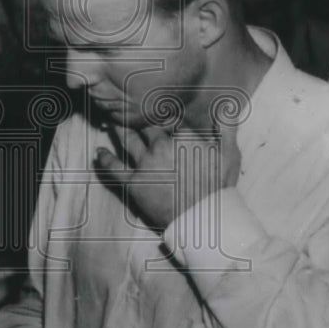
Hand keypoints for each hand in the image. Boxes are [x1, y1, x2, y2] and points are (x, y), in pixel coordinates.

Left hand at [94, 122, 240, 230]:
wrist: (203, 219)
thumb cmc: (219, 188)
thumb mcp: (230, 155)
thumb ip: (226, 128)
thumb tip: (226, 108)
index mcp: (183, 137)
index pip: (169, 118)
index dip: (163, 114)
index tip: (157, 109)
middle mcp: (161, 145)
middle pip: (144, 125)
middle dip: (137, 117)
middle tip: (127, 110)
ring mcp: (145, 163)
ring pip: (127, 139)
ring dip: (118, 129)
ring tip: (110, 121)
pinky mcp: (133, 182)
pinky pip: (113, 167)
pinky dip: (104, 158)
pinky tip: (98, 152)